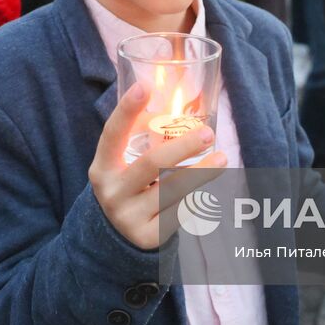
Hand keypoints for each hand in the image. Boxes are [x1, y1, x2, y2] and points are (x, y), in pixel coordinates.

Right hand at [89, 83, 226, 250]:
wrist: (117, 237)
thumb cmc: (129, 185)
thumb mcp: (123, 164)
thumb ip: (141, 137)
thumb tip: (178, 106)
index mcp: (102, 168)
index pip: (112, 135)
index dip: (126, 111)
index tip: (143, 87)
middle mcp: (112, 193)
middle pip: (151, 164)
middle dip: (182, 146)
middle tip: (208, 132)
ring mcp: (129, 217)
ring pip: (172, 190)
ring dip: (201, 172)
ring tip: (222, 158)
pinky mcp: (148, 237)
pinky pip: (180, 211)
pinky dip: (197, 195)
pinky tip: (211, 183)